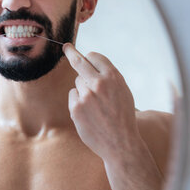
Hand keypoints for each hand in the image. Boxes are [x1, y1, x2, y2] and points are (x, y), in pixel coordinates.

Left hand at [63, 43, 141, 162]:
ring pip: (77, 83)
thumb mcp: (123, 91)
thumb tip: (92, 64)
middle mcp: (99, 83)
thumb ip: (109, 77)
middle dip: (71, 52)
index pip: (95, 57)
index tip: (80, 52)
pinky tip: (89, 113)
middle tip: (66, 47)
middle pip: (79, 62)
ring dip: (83, 90)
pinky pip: (73, 96)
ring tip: (96, 106)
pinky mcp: (76, 108)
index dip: (89, 57)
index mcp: (113, 77)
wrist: (121, 142)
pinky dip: (78, 102)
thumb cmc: (123, 117)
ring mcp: (86, 95)